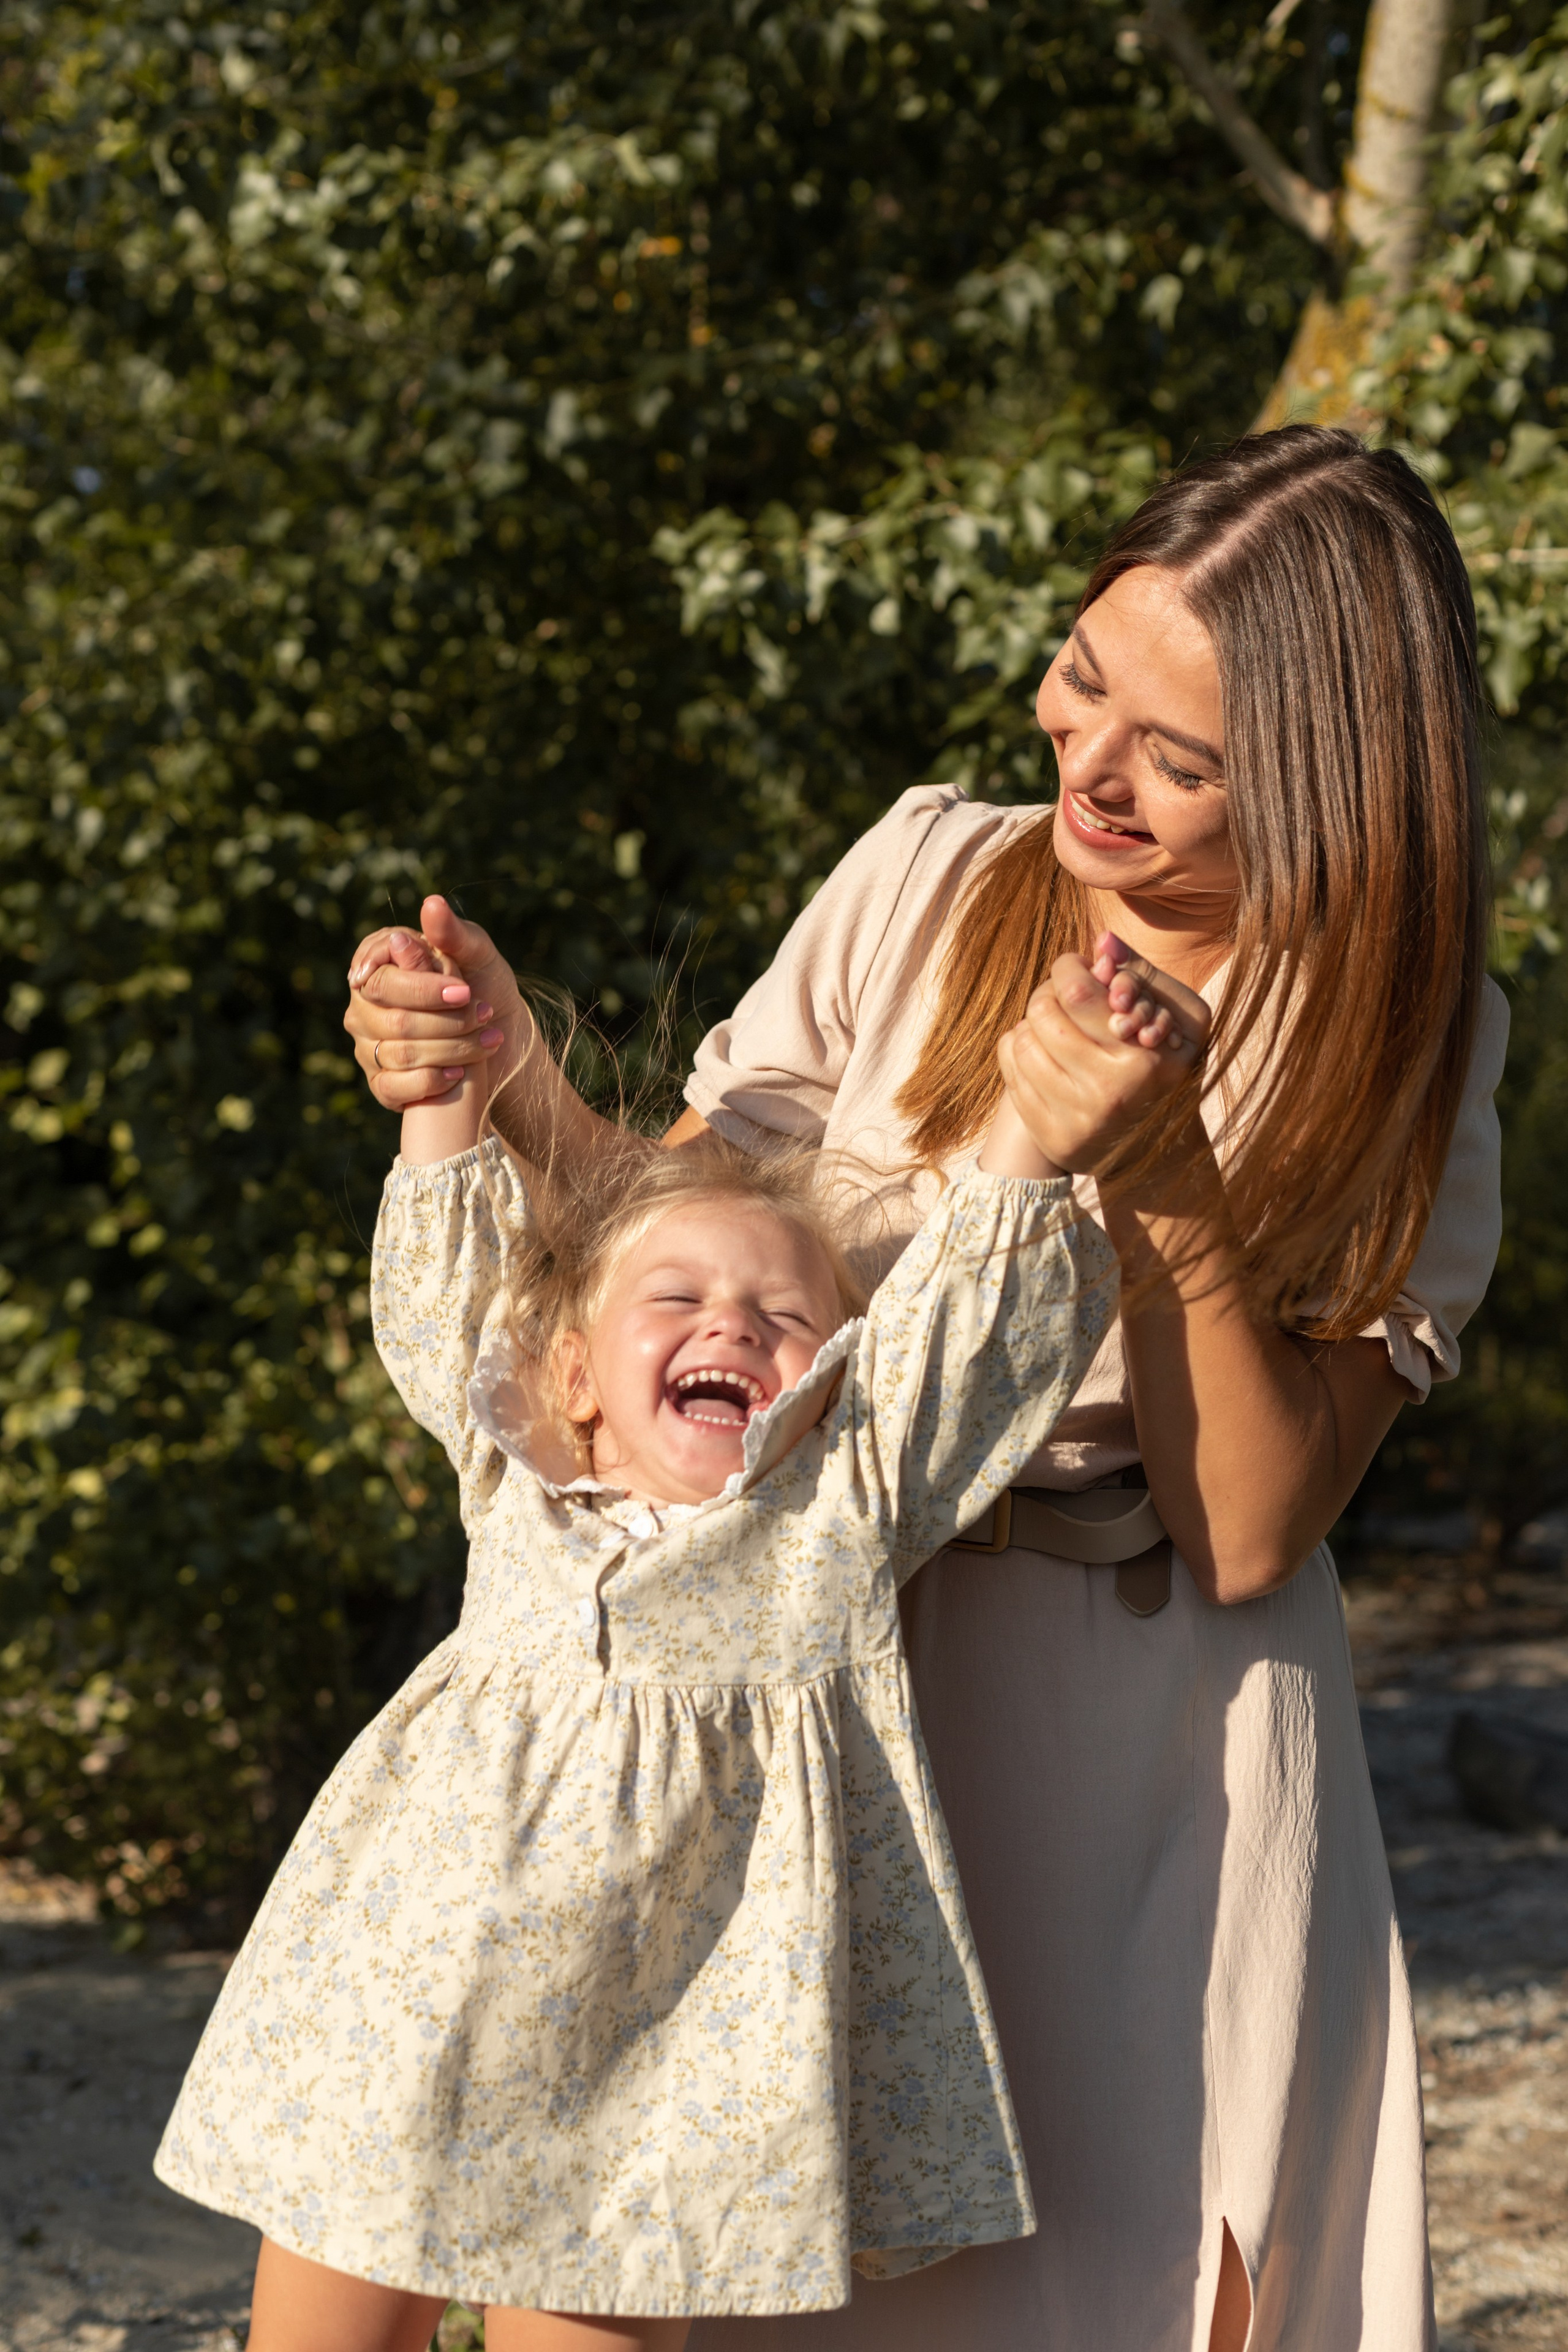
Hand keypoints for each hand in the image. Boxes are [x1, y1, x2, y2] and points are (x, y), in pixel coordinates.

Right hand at [344, 898, 519, 1110]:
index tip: (463, 990)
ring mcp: (367, 1045)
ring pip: (399, 1053)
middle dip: (446, 1020)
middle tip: (484, 1014)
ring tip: (488, 1039)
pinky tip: (458, 1074)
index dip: (423, 988)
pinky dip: (430, 1081)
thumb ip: (452, 934)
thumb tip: (431, 905)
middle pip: (394, 1019)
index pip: (381, 978)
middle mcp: (363, 1004)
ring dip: (450, 1049)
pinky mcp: (380, 1082)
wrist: (500, 1037)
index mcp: (377, 964)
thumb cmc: (485, 985)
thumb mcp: (477, 955)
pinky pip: (392, 1087)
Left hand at [998, 932, 1210, 1178]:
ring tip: (1057, 1025)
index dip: (1069, 968)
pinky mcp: (1049, 1136)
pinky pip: (1010, 1071)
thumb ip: (1142, 973)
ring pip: (1021, 1040)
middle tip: (1064, 993)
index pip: (1077, 992)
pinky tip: (1044, 1051)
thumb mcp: (1181, 1018)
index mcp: (1142, 1060)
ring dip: (1034, 1022)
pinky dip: (1020, 1049)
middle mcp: (1106, 1093)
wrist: (1158, 1149)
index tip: (1076, 966)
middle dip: (1049, 992)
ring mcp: (1074, 1119)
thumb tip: (1101, 939)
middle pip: (1043, 1013)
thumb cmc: (1169, 1067)